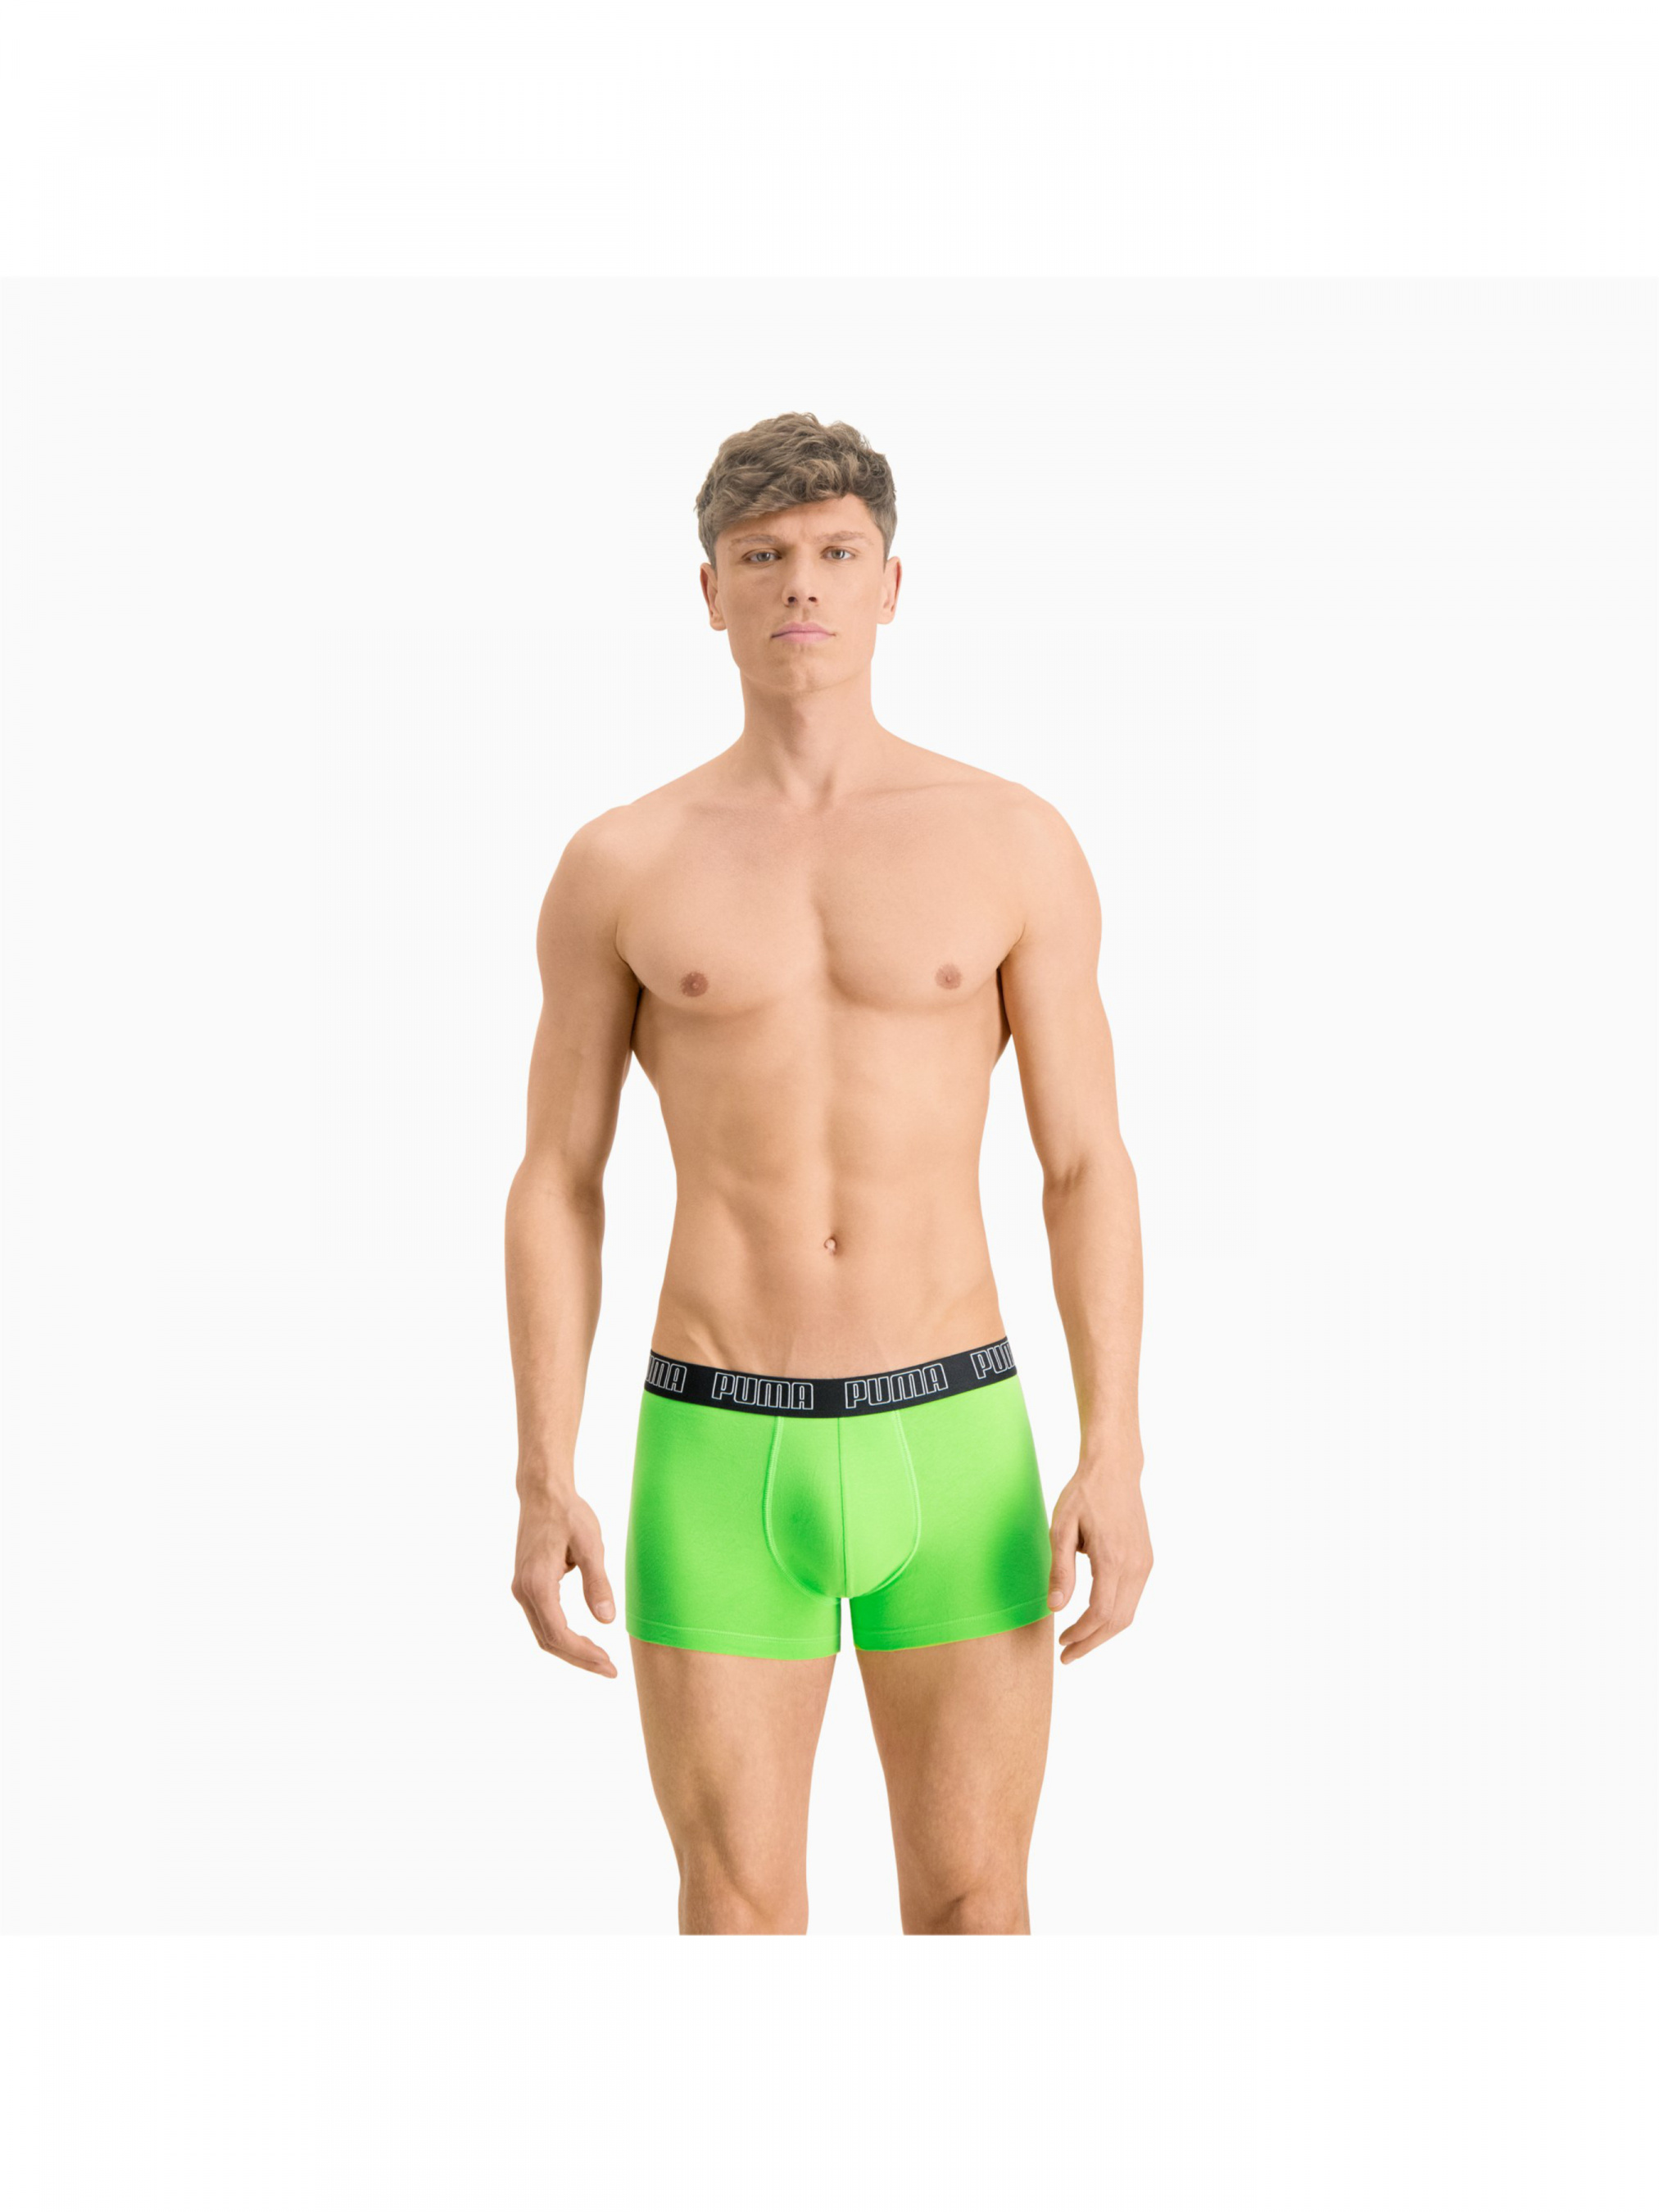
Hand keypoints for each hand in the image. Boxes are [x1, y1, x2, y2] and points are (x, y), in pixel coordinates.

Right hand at [511, 1487, 618, 1676]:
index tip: (609, 1665)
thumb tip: (606, 1621)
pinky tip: (584, 1638)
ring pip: (543, 1633)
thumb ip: (598, 1583)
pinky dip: (562, 1635)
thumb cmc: (569, 1513)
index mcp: (538, 1584)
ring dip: (570, 1650)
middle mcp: (523, 1591)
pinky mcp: (525, 1584)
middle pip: (548, 1640)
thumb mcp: (591, 1545)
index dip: (584, 1655)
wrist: (543, 1492)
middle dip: (579, 1658)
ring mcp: (521, 1589)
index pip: (559, 1634)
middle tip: (609, 1669)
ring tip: (600, 1658)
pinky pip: (542, 1620)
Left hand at [1047, 1453, 1151, 1665]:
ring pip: (1129, 1612)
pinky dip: (1114, 1614)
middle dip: (1092, 1642)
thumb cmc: (1083, 1494)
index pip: (1101, 1613)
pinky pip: (1132, 1597)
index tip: (1062, 1644)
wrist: (1115, 1469)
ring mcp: (1145, 1563)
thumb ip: (1061, 1569)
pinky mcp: (1146, 1559)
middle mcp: (1135, 1565)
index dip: (1081, 1634)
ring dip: (1104, 1631)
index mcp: (1113, 1558)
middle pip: (1118, 1621)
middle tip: (1068, 1655)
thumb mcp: (1061, 1528)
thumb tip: (1055, 1607)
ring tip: (1078, 1640)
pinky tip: (1094, 1616)